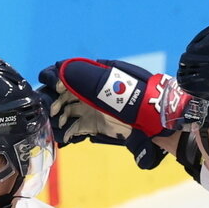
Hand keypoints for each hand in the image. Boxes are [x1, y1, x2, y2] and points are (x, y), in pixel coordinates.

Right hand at [38, 58, 188, 168]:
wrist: (159, 122)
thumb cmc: (138, 100)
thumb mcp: (111, 85)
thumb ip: (86, 77)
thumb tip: (61, 70)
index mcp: (96, 76)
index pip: (70, 73)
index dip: (56, 79)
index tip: (49, 86)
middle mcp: (93, 91)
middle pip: (67, 94)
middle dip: (55, 101)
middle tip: (50, 111)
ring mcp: (95, 109)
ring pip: (70, 111)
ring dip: (60, 117)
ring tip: (54, 125)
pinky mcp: (98, 125)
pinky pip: (78, 127)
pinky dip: (70, 132)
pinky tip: (65, 137)